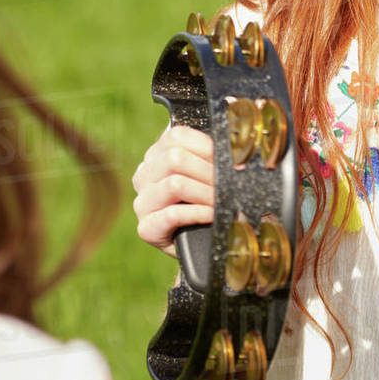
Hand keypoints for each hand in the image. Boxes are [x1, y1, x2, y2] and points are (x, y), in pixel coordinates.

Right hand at [131, 125, 215, 257]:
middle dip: (208, 172)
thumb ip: (211, 159)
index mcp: (157, 155)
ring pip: (174, 184)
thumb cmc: (204, 203)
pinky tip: (211, 215)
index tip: (228, 162)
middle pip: (175, 158)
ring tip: (221, 201)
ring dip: (206, 193)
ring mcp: (142, 202)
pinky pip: (173, 214)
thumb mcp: (205, 175)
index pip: (177, 136)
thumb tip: (235, 155)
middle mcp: (144, 175)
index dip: (207, 147)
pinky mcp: (146, 227)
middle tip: (227, 185)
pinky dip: (198, 213)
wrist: (199, 243)